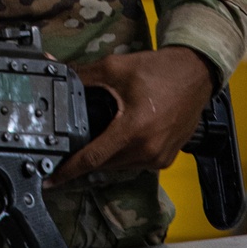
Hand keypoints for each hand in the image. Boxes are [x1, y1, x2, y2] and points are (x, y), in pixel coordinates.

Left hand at [46, 46, 213, 186]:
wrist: (196, 73)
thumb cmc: (160, 70)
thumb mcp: (116, 68)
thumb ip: (82, 75)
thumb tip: (56, 69)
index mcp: (133, 130)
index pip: (92, 158)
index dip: (68, 170)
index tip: (50, 179)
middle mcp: (147, 150)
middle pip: (104, 164)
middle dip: (85, 159)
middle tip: (68, 149)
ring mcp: (159, 158)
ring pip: (120, 165)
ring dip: (105, 156)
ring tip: (94, 140)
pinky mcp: (167, 158)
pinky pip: (136, 163)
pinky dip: (123, 154)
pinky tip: (118, 138)